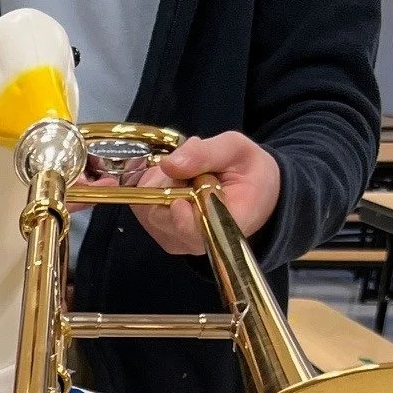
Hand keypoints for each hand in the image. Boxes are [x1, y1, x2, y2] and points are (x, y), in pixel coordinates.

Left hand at [131, 132, 281, 256]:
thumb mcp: (237, 150)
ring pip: (147, 208)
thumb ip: (206, 154)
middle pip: (160, 214)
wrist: (252, 189)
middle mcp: (194, 242)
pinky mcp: (159, 233)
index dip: (177, 208)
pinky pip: (141, 208)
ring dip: (160, 183)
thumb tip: (169, 163)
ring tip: (187, 173)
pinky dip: (153, 188)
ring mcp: (173, 240)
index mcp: (224, 227)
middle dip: (168, 183)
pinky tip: (175, 180)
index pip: (189, 231)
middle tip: (190, 166)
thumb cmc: (249, 171)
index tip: (181, 185)